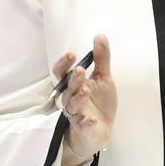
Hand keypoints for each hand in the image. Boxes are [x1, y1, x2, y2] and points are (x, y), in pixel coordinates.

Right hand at [53, 34, 115, 163]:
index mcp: (73, 85)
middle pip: (66, 88)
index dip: (64, 64)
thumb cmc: (99, 101)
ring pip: (71, 106)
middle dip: (72, 79)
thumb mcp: (103, 78)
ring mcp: (76, 114)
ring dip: (78, 98)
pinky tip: (93, 120)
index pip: (61, 73)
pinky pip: (82, 126)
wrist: (102, 128)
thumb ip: (101, 59)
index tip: (72, 54)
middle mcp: (71, 98)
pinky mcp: (83, 128)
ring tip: (86, 90)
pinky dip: (86, 123)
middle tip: (80, 70)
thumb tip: (100, 37)